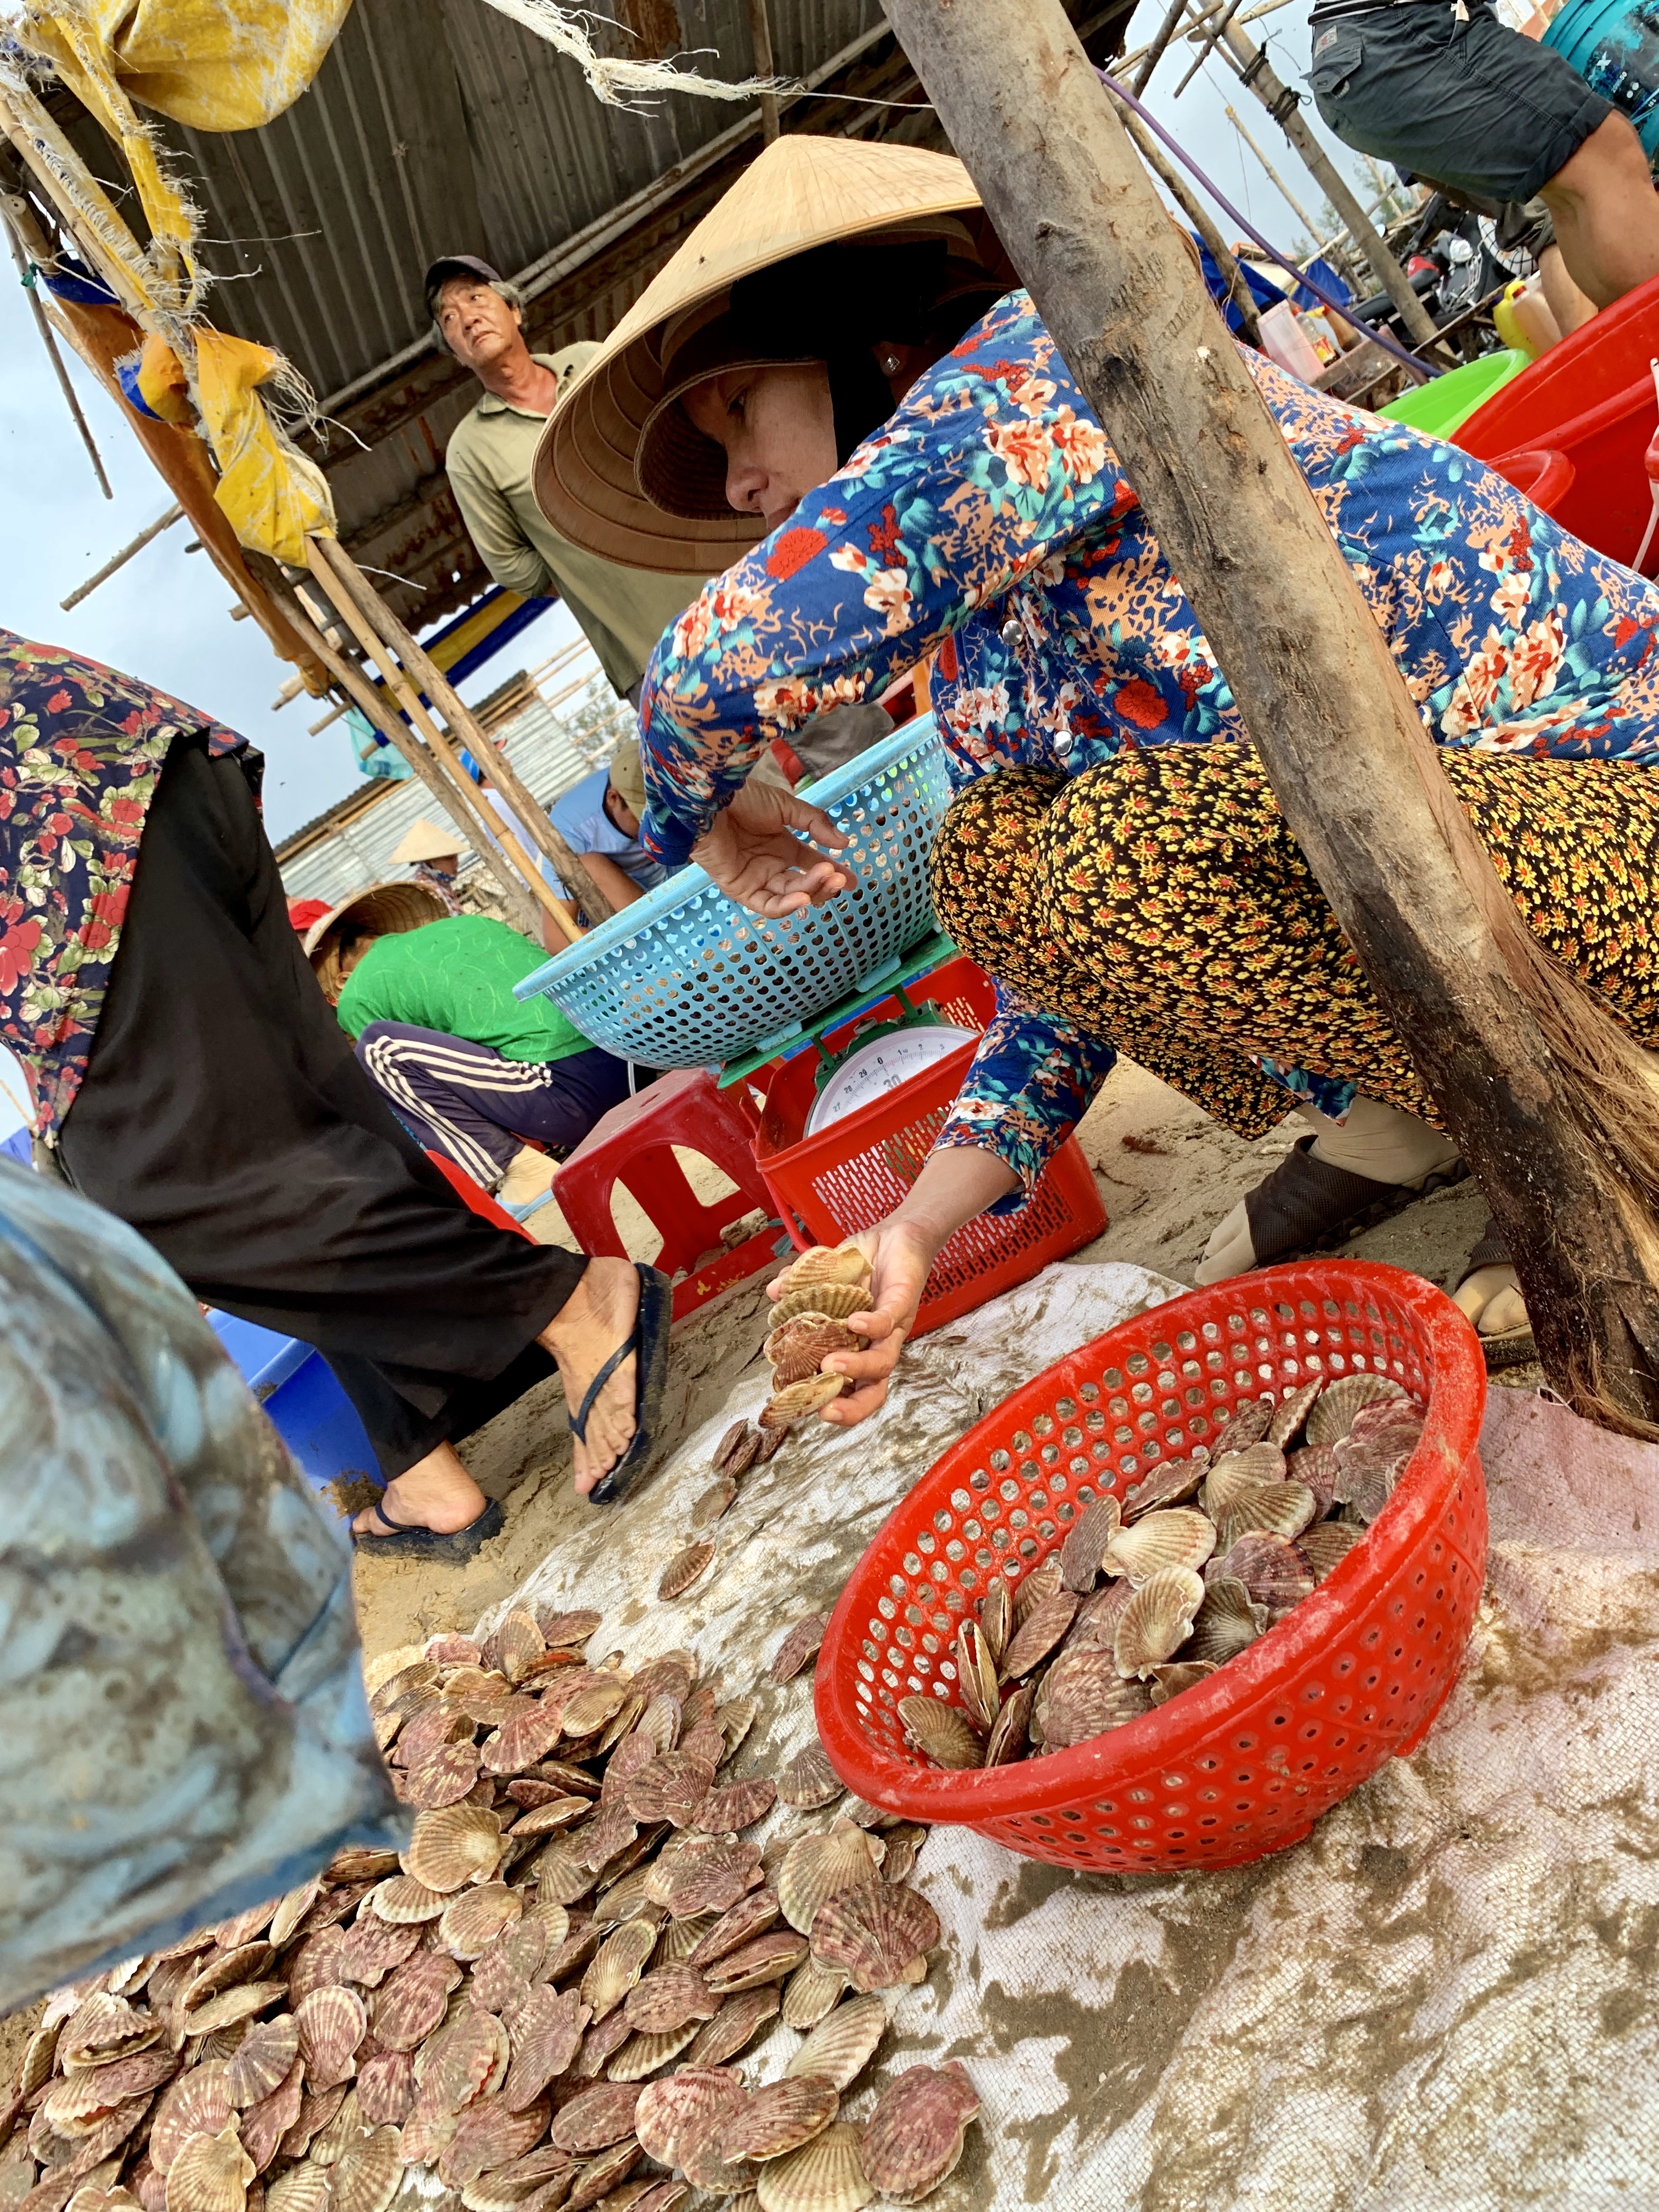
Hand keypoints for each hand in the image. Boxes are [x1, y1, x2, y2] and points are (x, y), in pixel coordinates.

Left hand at [692, 777, 853, 917]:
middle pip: (803, 884)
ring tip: (828, 877)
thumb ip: (814, 823)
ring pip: (789, 896)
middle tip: (841, 879)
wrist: (708, 802)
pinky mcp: (741, 889)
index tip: (852, 880)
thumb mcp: (785, 806)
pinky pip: (767, 906)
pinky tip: (804, 898)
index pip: (811, 864)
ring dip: (811, 890)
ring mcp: (756, 879)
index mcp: (781, 845)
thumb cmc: (742, 799)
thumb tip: (843, 842)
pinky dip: (787, 906)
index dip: (832, 872)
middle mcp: (771, 865)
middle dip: (825, 884)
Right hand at [767, 1150, 1020, 1427]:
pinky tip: (853, 1322)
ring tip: (829, 1364)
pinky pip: (889, 1320)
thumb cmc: (864, 1264)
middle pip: (874, 1389)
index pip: (853, 1389)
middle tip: (825, 1410)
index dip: (837, 1406)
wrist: (898, 1233)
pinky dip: (872, 1325)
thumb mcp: (825, 1275)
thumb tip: (774, 1292)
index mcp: (859, 1346)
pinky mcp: (904, 1301)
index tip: (808, 1412)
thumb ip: (799, 1286)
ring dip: (856, 1368)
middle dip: (852, 1407)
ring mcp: (894, 1325)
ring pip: (883, 1362)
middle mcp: (879, 1344)